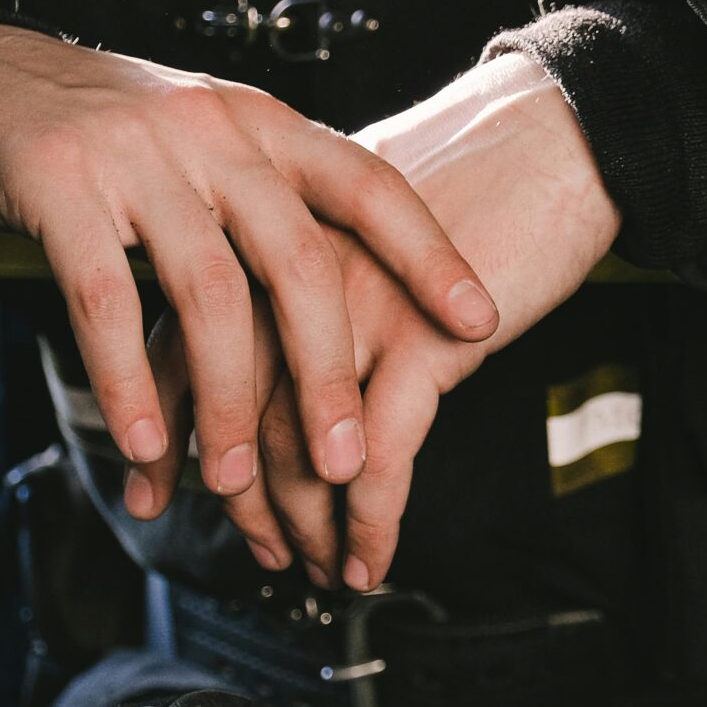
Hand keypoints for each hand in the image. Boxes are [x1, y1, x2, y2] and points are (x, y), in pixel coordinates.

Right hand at [0, 26, 499, 522]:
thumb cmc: (98, 133)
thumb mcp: (202, 143)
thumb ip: (266, 202)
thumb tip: (350, 296)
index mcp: (259, 122)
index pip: (367, 185)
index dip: (429, 254)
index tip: (479, 323)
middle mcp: (210, 129)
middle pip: (298, 261)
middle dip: (327, 373)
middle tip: (345, 461)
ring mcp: (133, 154)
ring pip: (208, 294)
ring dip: (225, 401)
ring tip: (230, 478)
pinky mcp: (56, 185)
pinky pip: (106, 302)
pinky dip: (131, 382)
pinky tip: (148, 443)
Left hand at [130, 52, 618, 587]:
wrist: (554, 140)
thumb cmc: (474, 177)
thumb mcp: (366, 219)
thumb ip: (314, 269)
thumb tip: (284, 333)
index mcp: (269, 237)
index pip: (185, 344)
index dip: (167, 428)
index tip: (151, 488)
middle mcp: (294, 274)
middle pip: (234, 408)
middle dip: (233, 496)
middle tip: (246, 547)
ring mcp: (356, 309)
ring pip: (300, 445)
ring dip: (303, 523)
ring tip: (312, 566)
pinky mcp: (424, 341)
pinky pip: (381, 458)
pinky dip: (368, 523)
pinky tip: (367, 557)